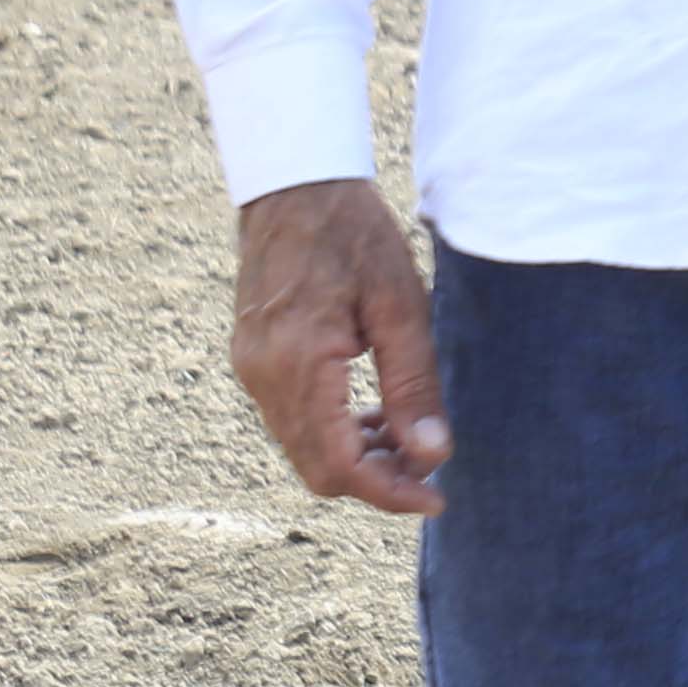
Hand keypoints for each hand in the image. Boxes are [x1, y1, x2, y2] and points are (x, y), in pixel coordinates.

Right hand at [231, 177, 445, 515]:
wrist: (296, 187)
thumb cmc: (355, 235)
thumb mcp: (401, 305)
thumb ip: (413, 385)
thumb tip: (432, 455)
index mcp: (298, 364)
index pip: (338, 465)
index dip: (389, 492)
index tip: (436, 499)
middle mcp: (263, 376)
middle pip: (316, 468)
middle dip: (376, 480)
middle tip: (431, 467)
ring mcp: (251, 369)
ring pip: (303, 449)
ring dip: (356, 457)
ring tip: (411, 435)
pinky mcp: (253, 360)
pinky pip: (292, 420)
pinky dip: (334, 431)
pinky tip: (373, 413)